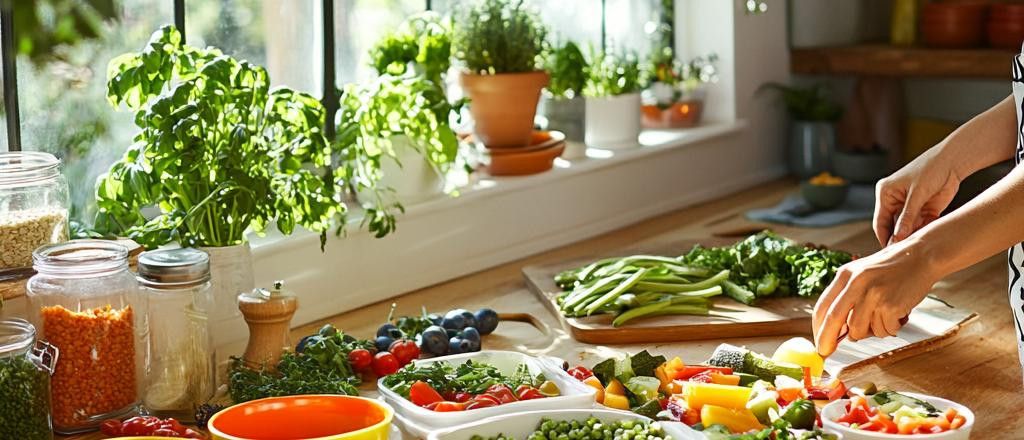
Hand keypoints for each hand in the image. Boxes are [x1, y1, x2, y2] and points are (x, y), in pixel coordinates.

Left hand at [812, 237, 939, 356]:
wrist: (921, 257)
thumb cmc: (892, 270)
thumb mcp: (862, 275)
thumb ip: (847, 297)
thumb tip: (836, 331)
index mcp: (845, 275)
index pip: (823, 306)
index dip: (818, 328)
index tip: (818, 343)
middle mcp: (856, 284)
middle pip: (834, 320)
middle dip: (827, 341)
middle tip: (826, 353)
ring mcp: (873, 295)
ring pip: (859, 330)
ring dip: (870, 332)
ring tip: (882, 316)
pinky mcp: (890, 306)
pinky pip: (883, 331)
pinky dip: (889, 328)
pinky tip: (897, 313)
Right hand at [874, 147, 961, 245]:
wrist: (954, 161)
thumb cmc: (931, 169)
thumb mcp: (917, 194)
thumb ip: (907, 216)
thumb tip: (897, 237)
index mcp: (886, 193)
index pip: (880, 221)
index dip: (884, 237)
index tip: (889, 252)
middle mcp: (895, 201)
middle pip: (893, 226)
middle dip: (899, 238)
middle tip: (904, 252)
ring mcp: (910, 206)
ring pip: (907, 228)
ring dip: (913, 236)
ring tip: (917, 246)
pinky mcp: (924, 210)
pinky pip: (921, 225)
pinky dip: (924, 231)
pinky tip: (928, 236)